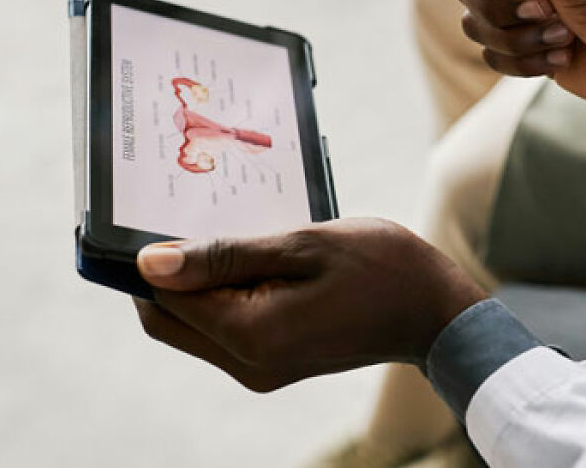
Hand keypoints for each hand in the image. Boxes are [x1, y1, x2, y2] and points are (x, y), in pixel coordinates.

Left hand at [132, 218, 486, 391]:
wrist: (436, 312)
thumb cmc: (383, 269)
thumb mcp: (304, 245)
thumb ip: (225, 255)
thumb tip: (149, 263)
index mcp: (252, 334)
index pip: (166, 298)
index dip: (149, 258)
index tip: (155, 214)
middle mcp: (249, 363)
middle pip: (167, 321)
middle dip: (163, 277)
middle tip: (185, 223)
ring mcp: (261, 370)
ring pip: (193, 327)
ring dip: (195, 285)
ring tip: (231, 237)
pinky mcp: (275, 365)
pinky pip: (224, 331)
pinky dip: (222, 298)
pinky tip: (253, 261)